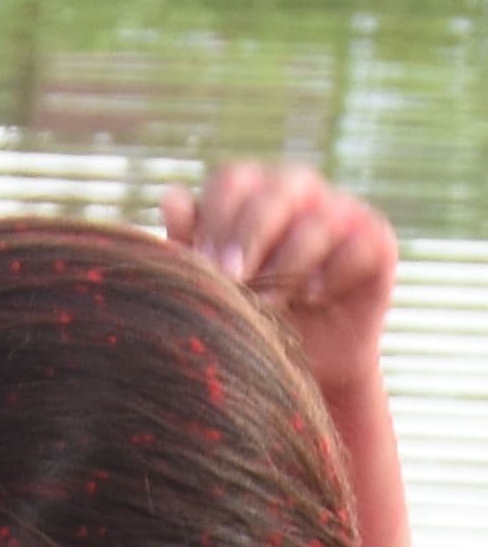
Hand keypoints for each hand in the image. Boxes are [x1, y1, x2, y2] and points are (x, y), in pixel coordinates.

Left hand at [163, 163, 396, 405]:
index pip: (233, 179)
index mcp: (251, 194)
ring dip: (287, 266)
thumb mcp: (210, 288)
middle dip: (249, 235)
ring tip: (266, 306)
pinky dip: (334, 271)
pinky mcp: (376, 240)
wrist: (297, 367)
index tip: (202, 264)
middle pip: (277, 191)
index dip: (216, 216)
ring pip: (318, 221)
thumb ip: (189, 246)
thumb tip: (171, 198)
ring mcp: (341, 212)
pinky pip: (360, 243)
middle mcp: (298, 193)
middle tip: (230, 278)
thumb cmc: (243, 320)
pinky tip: (314, 297)